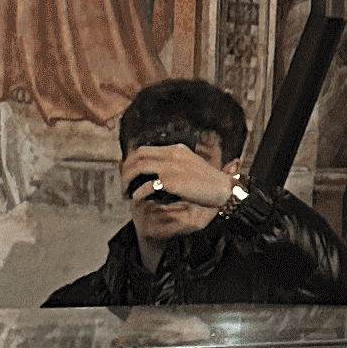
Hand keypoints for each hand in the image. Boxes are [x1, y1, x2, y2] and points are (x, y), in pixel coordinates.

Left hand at [119, 141, 237, 211]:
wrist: (222, 188)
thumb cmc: (207, 181)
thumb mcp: (189, 164)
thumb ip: (173, 163)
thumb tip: (155, 173)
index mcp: (175, 149)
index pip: (144, 149)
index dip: (131, 160)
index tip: (127, 172)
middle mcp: (171, 155)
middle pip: (137, 156)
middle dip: (125, 169)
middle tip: (123, 183)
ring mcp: (171, 167)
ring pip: (138, 168)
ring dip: (127, 180)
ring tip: (126, 192)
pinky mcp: (172, 182)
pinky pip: (147, 186)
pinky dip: (138, 193)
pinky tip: (137, 198)